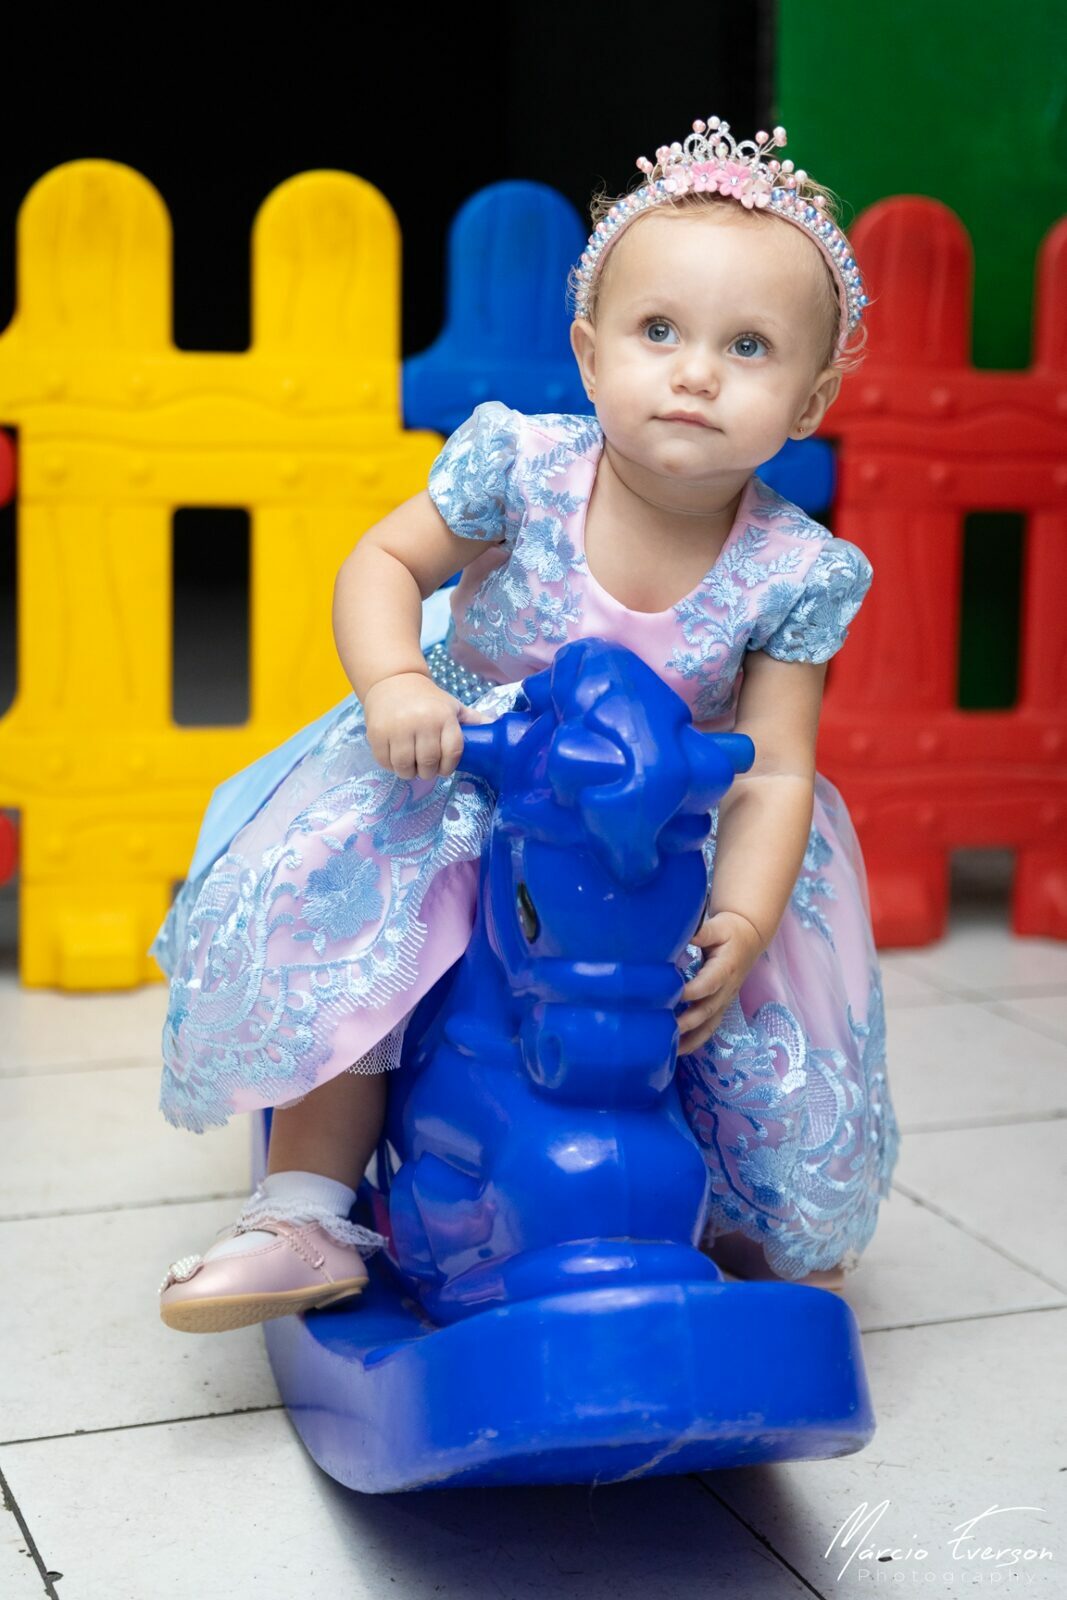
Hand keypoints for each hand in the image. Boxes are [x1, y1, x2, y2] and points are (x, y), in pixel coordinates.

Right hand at [363, 672, 491, 779]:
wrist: (393, 680)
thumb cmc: (427, 698)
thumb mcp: (451, 705)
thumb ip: (472, 719)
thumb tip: (495, 725)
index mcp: (443, 717)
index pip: (452, 753)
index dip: (448, 767)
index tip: (444, 769)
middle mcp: (422, 722)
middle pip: (428, 763)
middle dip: (428, 772)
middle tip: (426, 768)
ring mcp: (397, 728)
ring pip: (405, 767)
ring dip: (409, 772)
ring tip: (410, 766)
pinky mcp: (377, 733)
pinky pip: (385, 762)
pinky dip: (391, 766)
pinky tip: (395, 759)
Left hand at [677, 910, 764, 1054]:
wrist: (750, 938)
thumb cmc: (730, 931)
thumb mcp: (718, 926)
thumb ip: (701, 932)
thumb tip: (681, 935)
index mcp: (726, 968)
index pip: (708, 984)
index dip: (691, 991)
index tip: (671, 995)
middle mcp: (727, 989)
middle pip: (708, 1010)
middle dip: (688, 1022)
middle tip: (665, 1029)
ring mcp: (725, 1000)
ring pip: (710, 1025)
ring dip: (692, 1039)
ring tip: (671, 1050)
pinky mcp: (721, 1005)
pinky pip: (710, 1027)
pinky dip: (696, 1040)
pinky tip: (679, 1049)